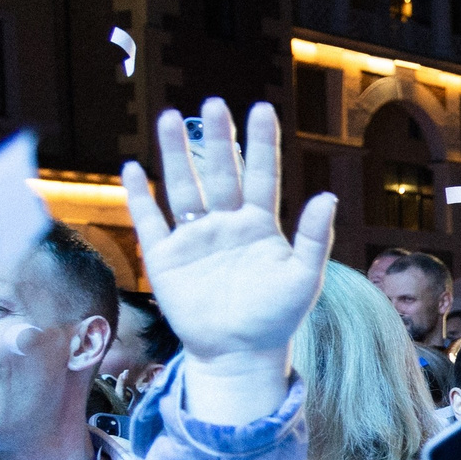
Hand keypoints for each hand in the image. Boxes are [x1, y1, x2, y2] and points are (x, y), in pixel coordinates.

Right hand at [121, 100, 335, 379]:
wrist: (239, 355)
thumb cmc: (276, 318)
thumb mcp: (304, 277)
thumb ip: (315, 238)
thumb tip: (327, 196)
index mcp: (260, 226)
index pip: (262, 175)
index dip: (261, 144)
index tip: (262, 109)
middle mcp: (226, 225)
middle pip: (220, 172)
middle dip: (217, 139)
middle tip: (214, 104)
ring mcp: (194, 238)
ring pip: (183, 187)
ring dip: (176, 154)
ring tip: (171, 118)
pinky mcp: (165, 257)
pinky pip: (150, 220)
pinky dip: (139, 196)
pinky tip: (133, 168)